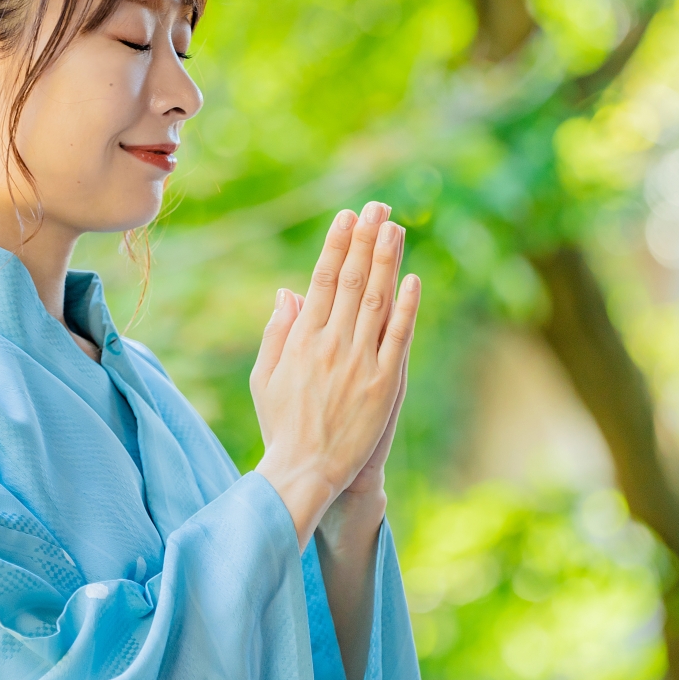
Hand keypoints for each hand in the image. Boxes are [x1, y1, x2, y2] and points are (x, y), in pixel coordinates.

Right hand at [250, 201, 419, 544]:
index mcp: (302, 339)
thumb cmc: (282, 425)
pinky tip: (413, 279)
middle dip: (366, 241)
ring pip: (378, 301)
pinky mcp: (384, 384)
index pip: (322, 280)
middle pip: (354, 281)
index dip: (337, 245)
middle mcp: (332, 344)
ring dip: (388, 261)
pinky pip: (398, 337)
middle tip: (378, 208)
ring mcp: (360, 363)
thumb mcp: (266, 376)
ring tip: (396, 229)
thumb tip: (288, 291)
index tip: (347, 217)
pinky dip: (407, 306)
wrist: (306, 471)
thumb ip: (277, 332)